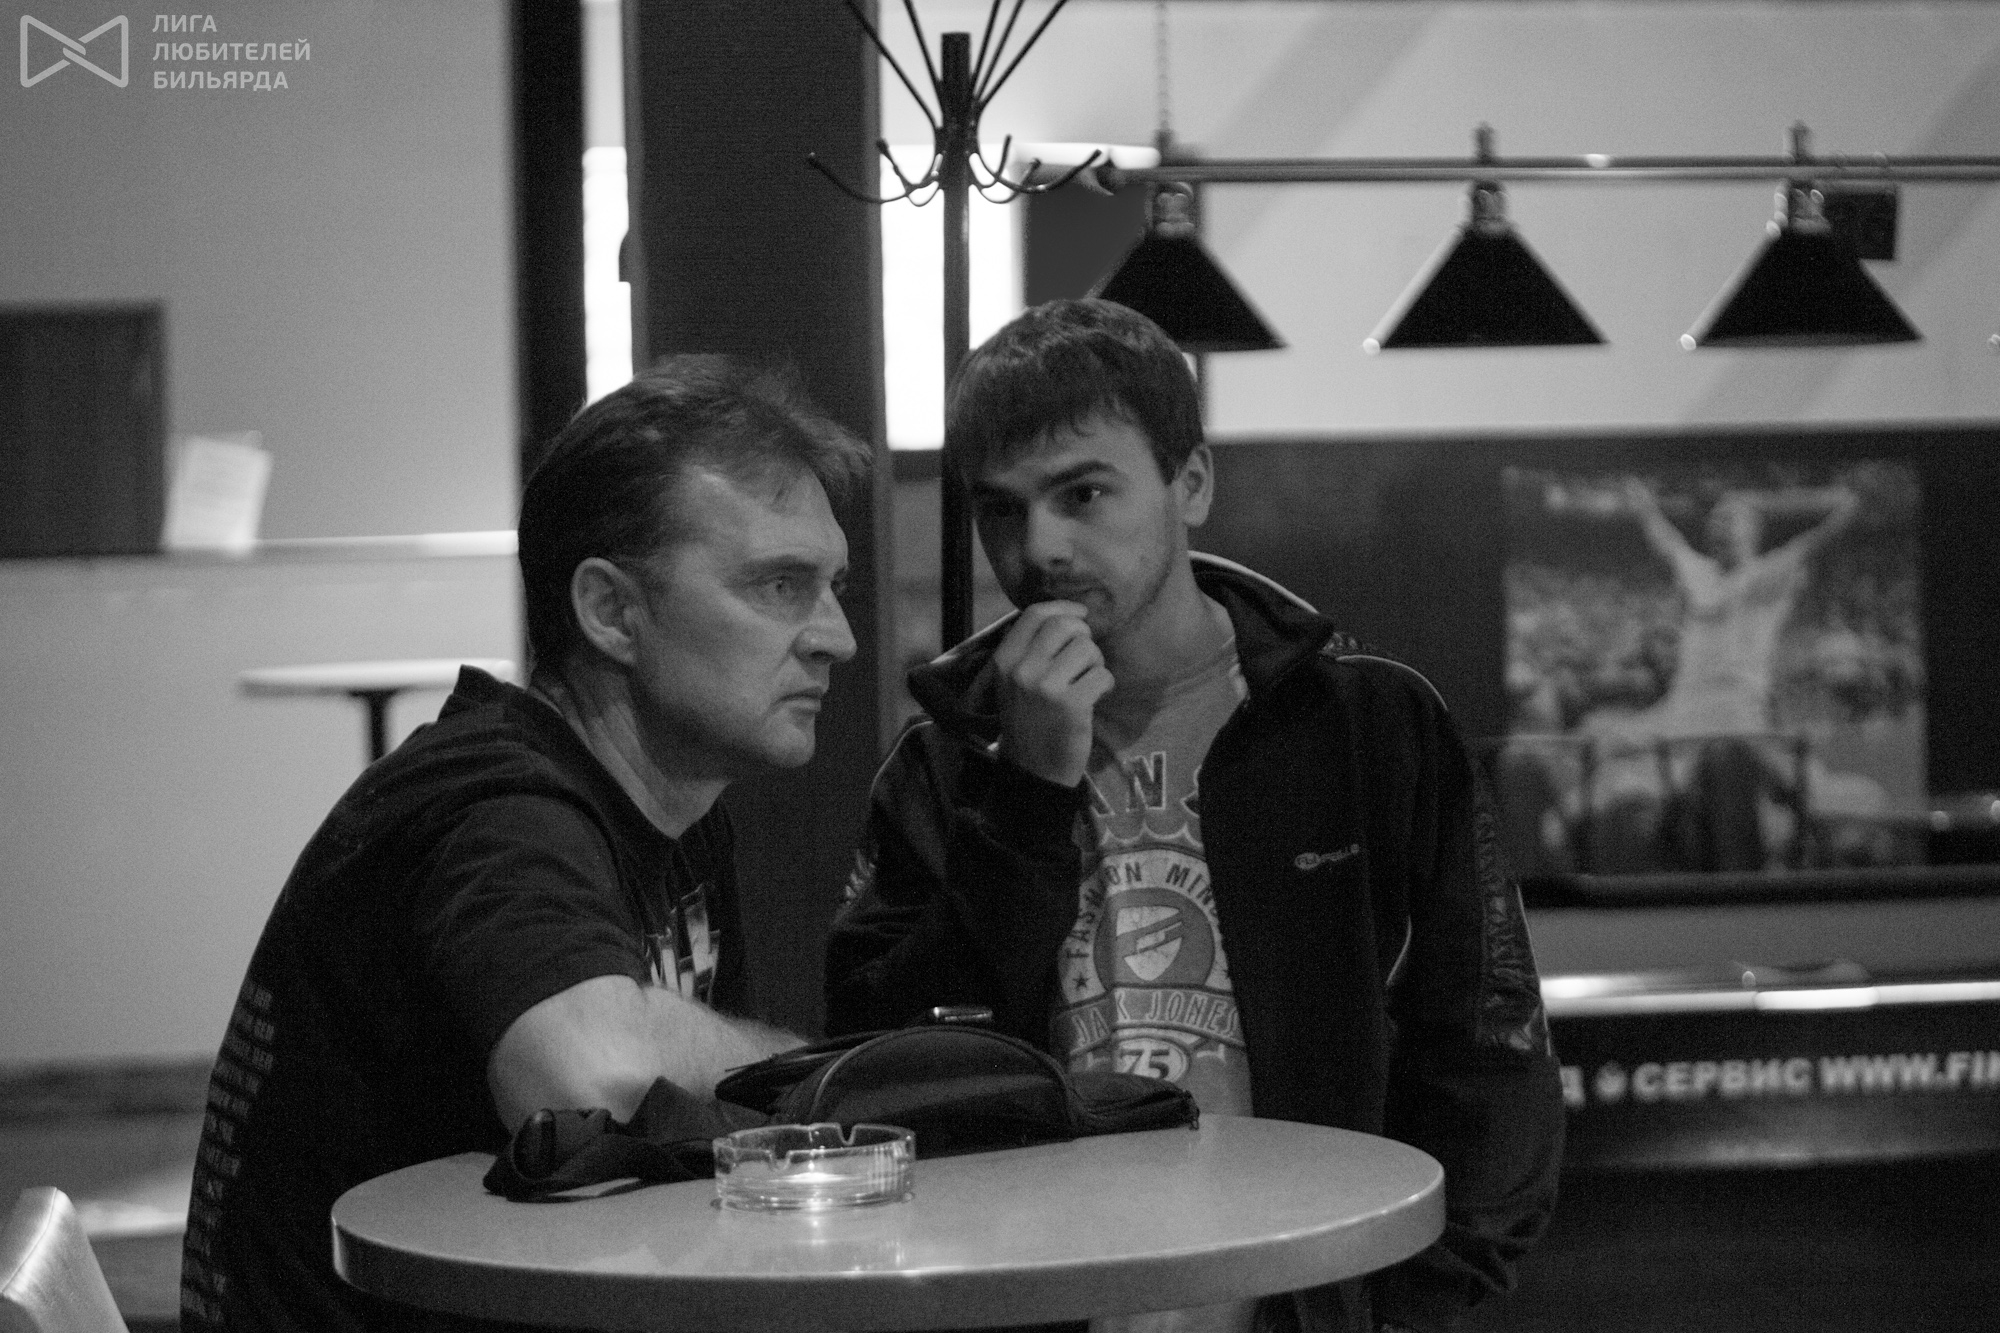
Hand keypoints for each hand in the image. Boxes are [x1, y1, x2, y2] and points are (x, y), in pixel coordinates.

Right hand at [991, 601, 1112, 786]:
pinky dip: (1105, 685)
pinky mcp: (1072, 705)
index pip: (1035, 614)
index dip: (1064, 608)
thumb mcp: (1013, 683)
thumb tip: (1067, 614)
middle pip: (1065, 625)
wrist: (1033, 771)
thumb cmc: (1027, 721)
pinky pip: (1103, 675)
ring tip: (1086, 682)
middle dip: (1084, 636)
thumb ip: (1030, 649)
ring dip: (1096, 663)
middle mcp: (1022, 670)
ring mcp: (1047, 688)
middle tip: (1085, 657)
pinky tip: (1095, 697)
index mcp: (1004, 661)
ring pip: (1088, 649)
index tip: (1080, 614)